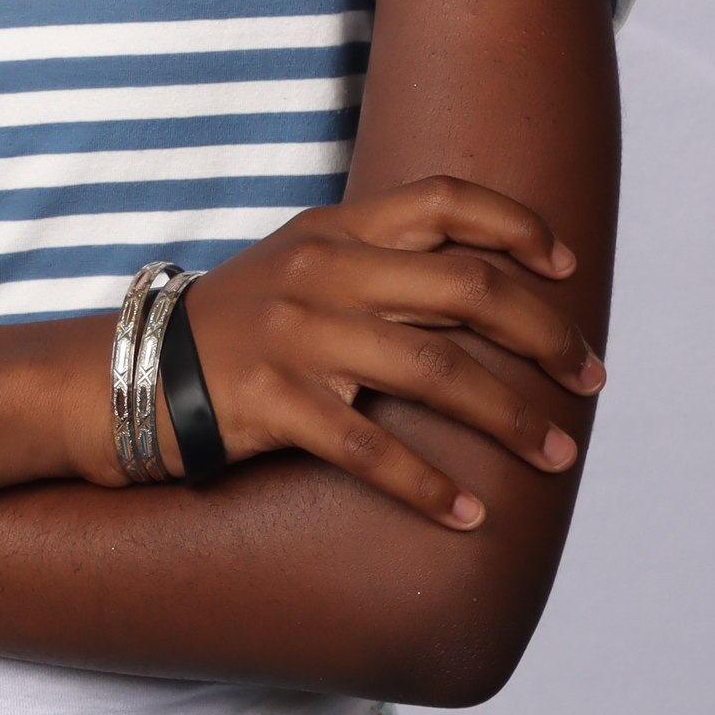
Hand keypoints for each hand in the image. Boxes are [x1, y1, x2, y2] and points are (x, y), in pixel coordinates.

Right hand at [86, 178, 604, 529]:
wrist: (123, 376)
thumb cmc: (228, 331)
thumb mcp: (300, 269)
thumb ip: (375, 266)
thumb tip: (475, 291)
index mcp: (337, 231)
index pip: (444, 199)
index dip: (517, 226)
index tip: (568, 267)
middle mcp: (324, 271)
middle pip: (465, 289)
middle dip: (545, 335)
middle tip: (591, 377)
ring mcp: (297, 334)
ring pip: (435, 370)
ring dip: (511, 418)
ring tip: (559, 455)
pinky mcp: (271, 401)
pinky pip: (368, 447)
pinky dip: (427, 486)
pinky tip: (468, 514)